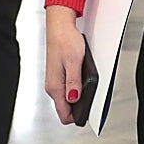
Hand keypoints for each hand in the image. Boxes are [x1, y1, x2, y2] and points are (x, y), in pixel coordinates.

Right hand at [44, 5, 84, 123]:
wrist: (59, 26)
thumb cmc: (65, 40)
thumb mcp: (74, 62)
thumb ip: (73, 83)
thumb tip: (74, 99)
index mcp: (55, 86)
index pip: (64, 114)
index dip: (77, 117)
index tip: (88, 112)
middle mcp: (52, 86)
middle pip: (65, 108)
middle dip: (79, 107)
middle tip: (91, 97)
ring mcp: (55, 80)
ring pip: (66, 99)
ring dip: (77, 97)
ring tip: (87, 86)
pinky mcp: (58, 74)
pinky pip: (66, 89)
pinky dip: (75, 88)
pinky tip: (81, 79)